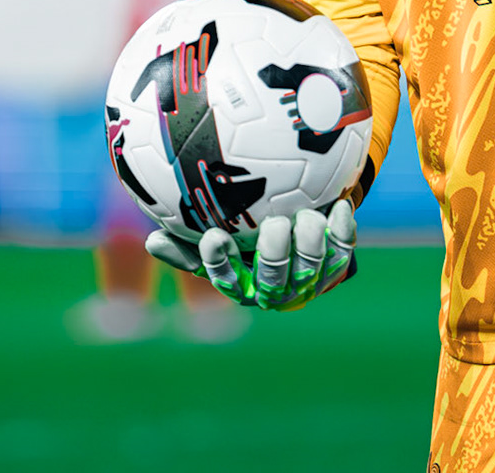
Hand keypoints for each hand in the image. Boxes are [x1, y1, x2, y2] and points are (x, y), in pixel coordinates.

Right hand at [146, 200, 355, 310]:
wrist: (295, 242)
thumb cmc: (243, 242)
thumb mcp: (215, 244)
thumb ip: (185, 244)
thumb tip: (151, 242)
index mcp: (243, 286)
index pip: (226, 280)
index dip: (220, 262)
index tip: (214, 236)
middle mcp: (275, 290)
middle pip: (274, 281)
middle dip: (275, 255)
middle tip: (274, 224)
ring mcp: (308, 280)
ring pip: (312, 267)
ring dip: (310, 241)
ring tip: (307, 214)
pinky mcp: (335, 265)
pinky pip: (343, 250)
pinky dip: (343, 230)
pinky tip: (340, 205)